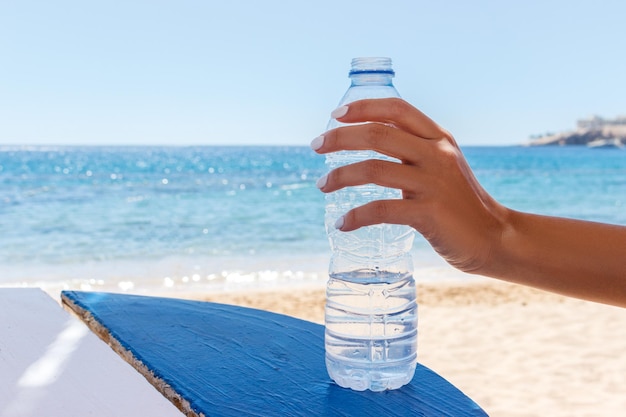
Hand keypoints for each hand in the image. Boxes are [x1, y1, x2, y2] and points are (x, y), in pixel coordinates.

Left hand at [312, 98, 508, 274]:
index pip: (397, 109)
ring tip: (321, 186)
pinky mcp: (429, 213)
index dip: (363, 107)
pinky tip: (343, 224)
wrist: (496, 238)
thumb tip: (371, 145)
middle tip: (316, 146)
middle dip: (340, 137)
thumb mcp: (443, 166)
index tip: (335, 115)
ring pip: (373, 169)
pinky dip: (356, 216)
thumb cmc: (462, 203)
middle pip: (377, 134)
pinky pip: (381, 210)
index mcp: (439, 138)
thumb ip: (415, 152)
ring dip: (340, 176)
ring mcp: (433, 183)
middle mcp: (437, 155)